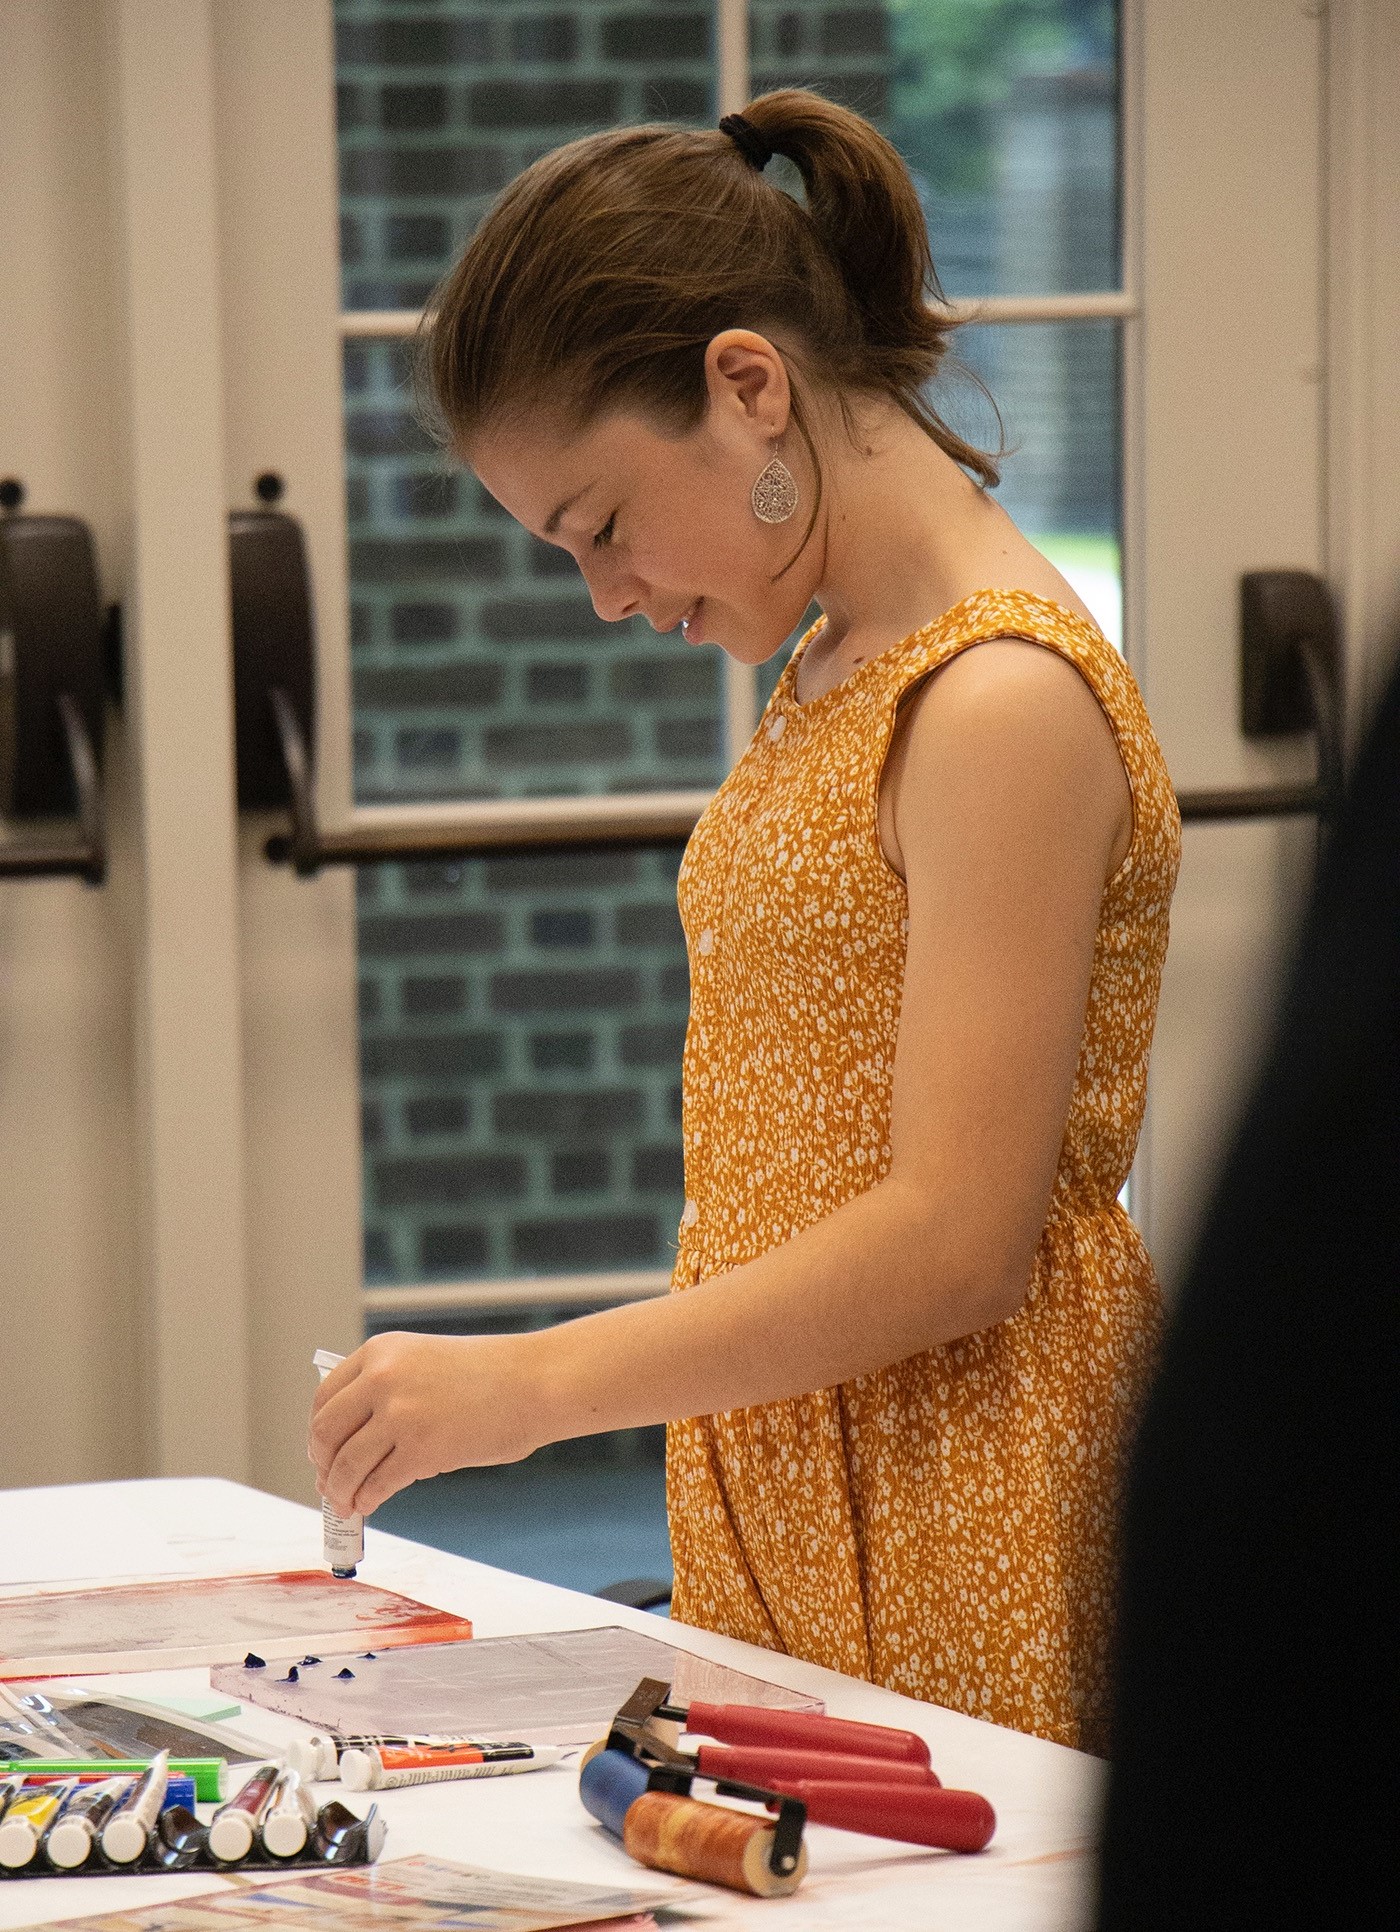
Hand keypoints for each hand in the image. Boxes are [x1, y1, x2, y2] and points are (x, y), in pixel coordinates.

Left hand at [308, 1330, 543, 1516]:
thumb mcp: (426, 1361)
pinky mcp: (421, 1450)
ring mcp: (400, 1415)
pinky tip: (369, 1505)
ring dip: (340, 1490)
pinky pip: (376, 1484)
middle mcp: (382, 1378)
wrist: (535, 1381)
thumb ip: (389, 1387)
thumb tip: (354, 1438)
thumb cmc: (490, 1375)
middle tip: (329, 1482)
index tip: (322, 1451)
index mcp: (381, 1351)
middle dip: (323, 1464)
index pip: (325, 1397)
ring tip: (346, 1502)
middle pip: (325, 1432)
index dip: (319, 1432)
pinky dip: (367, 1500)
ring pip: (346, 1464)